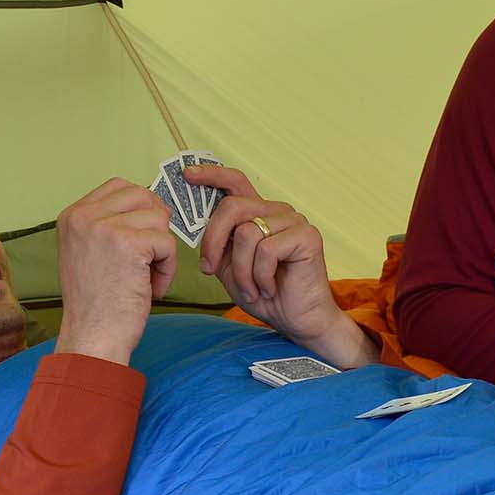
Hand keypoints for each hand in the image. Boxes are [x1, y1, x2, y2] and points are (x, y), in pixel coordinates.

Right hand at [54, 178, 175, 366]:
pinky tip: (152, 288)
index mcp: (72, 216)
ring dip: (162, 250)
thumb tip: (150, 206)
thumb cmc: (95, 304)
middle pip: (143, 196)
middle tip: (151, 257)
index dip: (141, 208)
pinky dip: (168, 268)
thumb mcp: (86, 253)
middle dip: (156, 226)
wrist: (92, 337)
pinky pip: (168, 243)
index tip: (143, 236)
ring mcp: (104, 228)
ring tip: (147, 278)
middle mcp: (83, 217)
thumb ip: (106, 226)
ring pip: (159, 219)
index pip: (119, 186)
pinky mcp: (128, 244)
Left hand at [188, 164, 375, 369]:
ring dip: (242, 270)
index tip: (187, 174)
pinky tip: (270, 287)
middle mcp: (277, 211)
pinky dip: (260, 275)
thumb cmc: (263, 293)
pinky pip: (266, 250)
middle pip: (231, 207)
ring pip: (246, 232)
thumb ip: (216, 243)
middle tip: (210, 269)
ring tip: (253, 288)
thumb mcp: (229, 266)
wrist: (296, 320)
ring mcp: (294, 220)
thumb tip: (191, 221)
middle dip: (213, 241)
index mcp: (258, 213)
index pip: (235, 182)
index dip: (211, 175)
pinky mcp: (307, 235)